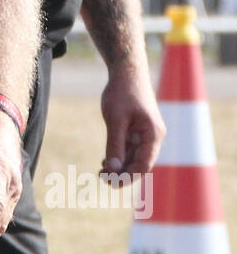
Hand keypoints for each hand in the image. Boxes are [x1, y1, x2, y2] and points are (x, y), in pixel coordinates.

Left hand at [99, 62, 164, 178]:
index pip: (144, 165)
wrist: (127, 71)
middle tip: (102, 178)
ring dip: (120, 167)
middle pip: (140, 164)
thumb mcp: (116, 119)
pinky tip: (105, 162)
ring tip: (101, 172)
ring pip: (134, 158)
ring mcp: (146, 134)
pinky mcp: (138, 130)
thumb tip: (113, 169)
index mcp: (153, 135)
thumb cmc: (123, 92)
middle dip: (123, 174)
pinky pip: (130, 149)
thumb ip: (115, 145)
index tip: (111, 183)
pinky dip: (119, 157)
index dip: (129, 177)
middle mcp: (153, 137)